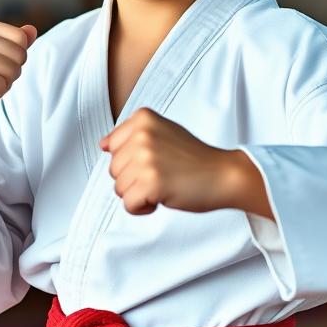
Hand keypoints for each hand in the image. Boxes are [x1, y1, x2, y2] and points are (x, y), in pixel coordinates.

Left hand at [99, 108, 235, 215]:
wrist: (223, 174)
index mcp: (143, 118)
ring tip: (165, 184)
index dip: (132, 160)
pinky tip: (163, 197)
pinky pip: (129, 205)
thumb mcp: (162, 133)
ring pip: (119, 189)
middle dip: (135, 178)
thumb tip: (102, 144)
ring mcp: (146, 159)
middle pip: (113, 170)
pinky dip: (143, 208)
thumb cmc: (195, 159)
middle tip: (164, 173)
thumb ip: (132, 136)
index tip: (156, 159)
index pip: (112, 147)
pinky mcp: (151, 183)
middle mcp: (142, 135)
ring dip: (140, 193)